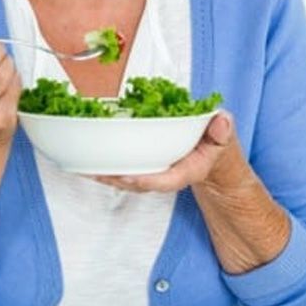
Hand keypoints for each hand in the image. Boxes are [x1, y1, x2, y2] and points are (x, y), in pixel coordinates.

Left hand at [94, 112, 248, 192]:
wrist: (212, 158)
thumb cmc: (214, 144)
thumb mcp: (223, 135)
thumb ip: (222, 130)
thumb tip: (221, 122)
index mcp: (187, 170)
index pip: (166, 180)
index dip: (147, 181)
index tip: (130, 178)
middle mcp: (167, 176)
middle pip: (138, 183)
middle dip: (116, 180)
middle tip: (94, 172)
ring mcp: (154, 174)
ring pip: (126, 180)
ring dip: (104, 176)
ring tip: (82, 168)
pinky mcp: (143, 168)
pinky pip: (122, 171)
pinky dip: (104, 168)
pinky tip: (85, 162)